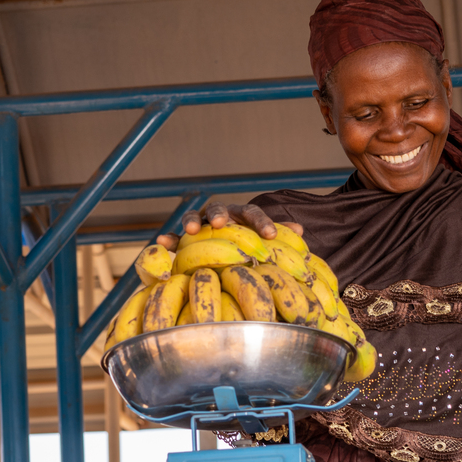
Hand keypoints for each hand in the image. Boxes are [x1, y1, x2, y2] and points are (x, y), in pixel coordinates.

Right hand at [156, 201, 303, 249]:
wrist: (228, 252)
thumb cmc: (249, 245)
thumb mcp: (264, 240)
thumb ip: (278, 234)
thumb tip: (299, 231)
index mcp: (242, 215)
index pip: (253, 214)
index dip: (262, 223)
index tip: (270, 236)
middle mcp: (221, 216)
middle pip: (220, 209)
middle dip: (220, 215)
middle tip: (221, 223)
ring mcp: (201, 225)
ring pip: (195, 217)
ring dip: (192, 221)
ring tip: (191, 230)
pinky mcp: (183, 239)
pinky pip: (174, 238)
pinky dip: (168, 239)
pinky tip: (162, 242)